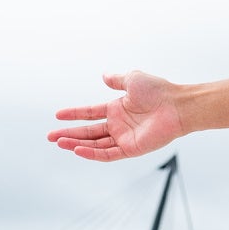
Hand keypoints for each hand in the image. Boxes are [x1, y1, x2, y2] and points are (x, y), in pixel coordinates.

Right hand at [48, 70, 185, 160]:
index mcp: (118, 108)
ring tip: (59, 143)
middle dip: (69, 134)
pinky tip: (77, 150)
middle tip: (51, 136)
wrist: (177, 105)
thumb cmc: (159, 91)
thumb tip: (103, 76)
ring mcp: (125, 137)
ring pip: (95, 144)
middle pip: (89, 132)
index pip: (90, 113)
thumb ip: (117, 80)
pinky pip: (108, 154)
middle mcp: (119, 124)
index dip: (74, 114)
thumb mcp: (133, 79)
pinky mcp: (132, 148)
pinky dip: (92, 153)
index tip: (58, 115)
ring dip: (76, 144)